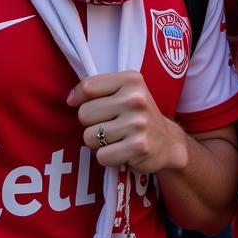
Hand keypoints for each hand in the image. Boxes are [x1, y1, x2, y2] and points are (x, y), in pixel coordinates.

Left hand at [68, 71, 186, 174]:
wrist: (167, 142)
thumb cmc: (137, 115)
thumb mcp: (125, 91)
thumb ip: (99, 89)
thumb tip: (71, 100)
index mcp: (131, 80)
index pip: (88, 86)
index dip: (78, 98)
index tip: (81, 104)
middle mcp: (136, 99)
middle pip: (84, 114)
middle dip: (91, 124)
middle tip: (109, 125)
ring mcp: (138, 123)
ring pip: (89, 137)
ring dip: (98, 143)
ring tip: (116, 138)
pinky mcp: (138, 147)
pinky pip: (101, 156)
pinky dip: (107, 157)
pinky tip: (121, 151)